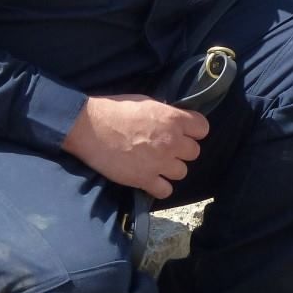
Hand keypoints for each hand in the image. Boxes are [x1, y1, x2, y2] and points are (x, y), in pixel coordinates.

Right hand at [62, 93, 209, 198]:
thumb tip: (173, 120)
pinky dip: (160, 186)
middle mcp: (171, 142)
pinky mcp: (145, 180)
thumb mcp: (146, 102)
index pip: (202, 128)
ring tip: (156, 163)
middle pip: (194, 152)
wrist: (89, 127)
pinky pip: (166, 190)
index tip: (184, 132)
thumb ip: (165, 113)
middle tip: (166, 148)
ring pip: (182, 172)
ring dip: (171, 168)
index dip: (194, 130)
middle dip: (181, 150)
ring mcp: (160, 163)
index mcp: (172, 119)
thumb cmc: (115, 109)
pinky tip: (150, 179)